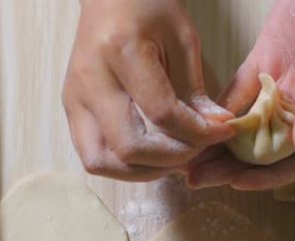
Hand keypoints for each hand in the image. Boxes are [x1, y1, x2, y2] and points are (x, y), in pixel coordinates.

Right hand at [63, 0, 233, 181]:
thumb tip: (216, 130)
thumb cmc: (147, 7)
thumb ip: (196, 90)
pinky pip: (95, 156)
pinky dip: (126, 166)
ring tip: (175, 155)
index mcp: (120, 52)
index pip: (161, 114)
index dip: (198, 132)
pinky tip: (153, 154)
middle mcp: (89, 81)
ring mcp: (75, 99)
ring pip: (103, 163)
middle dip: (172, 158)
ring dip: (145, 170)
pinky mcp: (72, 111)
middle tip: (198, 148)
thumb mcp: (183, 39)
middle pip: (128, 148)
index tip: (223, 132)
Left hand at [187, 0, 294, 189]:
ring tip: (188, 155)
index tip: (236, 182)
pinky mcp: (264, 61)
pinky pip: (238, 92)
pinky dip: (218, 108)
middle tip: (197, 177)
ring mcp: (281, 86)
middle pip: (264, 150)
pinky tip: (195, 119)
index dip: (268, 177)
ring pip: (246, 126)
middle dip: (231, 167)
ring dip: (218, 143)